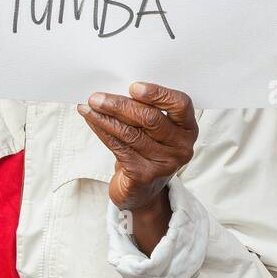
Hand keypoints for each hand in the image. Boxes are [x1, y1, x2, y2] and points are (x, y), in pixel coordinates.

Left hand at [78, 82, 197, 211]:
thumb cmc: (148, 150)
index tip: (133, 87)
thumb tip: (116, 89)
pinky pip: (118, 147)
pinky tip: (92, 121)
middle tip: (97, 97)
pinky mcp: (144, 175)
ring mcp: (164, 163)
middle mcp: (181, 146)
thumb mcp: (156, 130)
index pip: (180, 104)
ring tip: (88, 107)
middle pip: (151, 119)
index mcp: (188, 128)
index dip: (158, 94)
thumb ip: (147, 110)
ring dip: (105, 118)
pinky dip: (102, 131)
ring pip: (130, 133)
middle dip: (120, 105)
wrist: (143, 190)